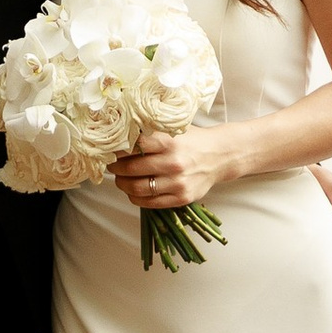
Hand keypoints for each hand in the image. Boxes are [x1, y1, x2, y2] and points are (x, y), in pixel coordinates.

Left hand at [117, 128, 236, 212]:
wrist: (220, 156)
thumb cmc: (192, 140)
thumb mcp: (173, 129)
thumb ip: (150, 131)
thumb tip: (119, 135)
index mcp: (169, 142)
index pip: (133, 146)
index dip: (117, 149)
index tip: (111, 149)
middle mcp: (173, 163)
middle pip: (131, 169)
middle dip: (115, 168)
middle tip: (112, 165)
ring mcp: (177, 183)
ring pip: (137, 188)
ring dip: (122, 184)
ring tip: (121, 179)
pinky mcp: (181, 198)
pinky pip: (149, 202)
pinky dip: (135, 198)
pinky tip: (134, 190)